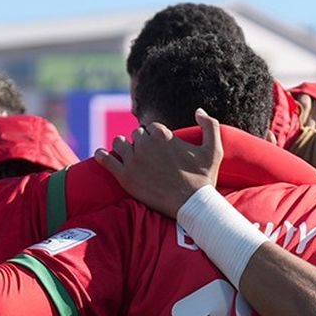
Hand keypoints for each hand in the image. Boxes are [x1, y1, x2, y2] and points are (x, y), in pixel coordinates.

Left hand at [95, 108, 223, 218]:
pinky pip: (106, 160)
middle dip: (140, 142)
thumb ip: (210, 125)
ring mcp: (133, 160)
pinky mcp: (125, 176)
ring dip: (122, 146)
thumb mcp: (215, 148)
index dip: (154, 137)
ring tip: (126, 154)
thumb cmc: (204, 178)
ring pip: (120, 144)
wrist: (191, 204)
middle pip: (136, 135)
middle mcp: (146, 144)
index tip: (158, 147)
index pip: (151, 128)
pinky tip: (100, 154)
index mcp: (163, 134)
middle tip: (145, 155)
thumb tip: (198, 111)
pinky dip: (101, 155)